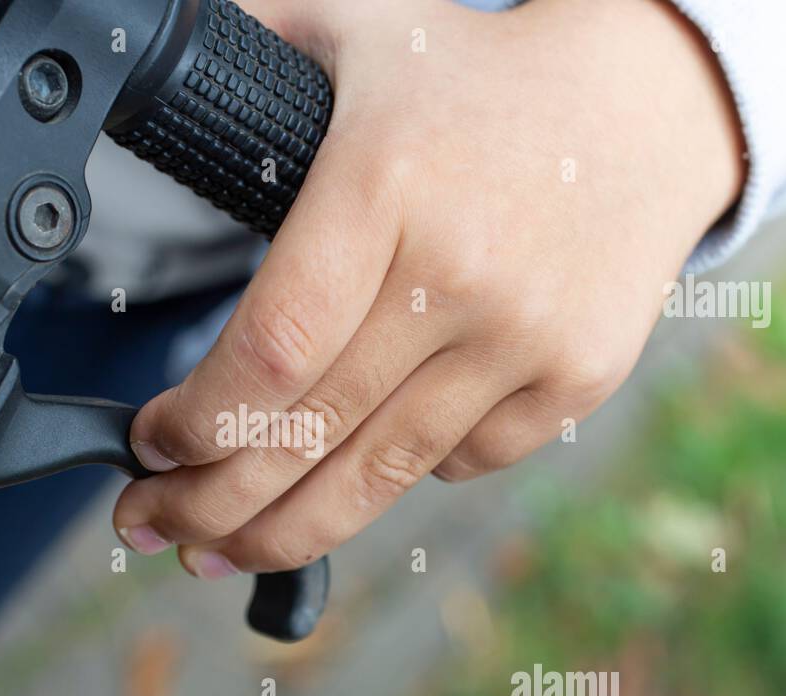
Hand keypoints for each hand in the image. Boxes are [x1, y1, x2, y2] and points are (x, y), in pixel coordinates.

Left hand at [114, 0, 744, 576]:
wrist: (644, 107)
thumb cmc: (474, 82)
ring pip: (378, 478)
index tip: (149, 447)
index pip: (268, 353)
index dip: (193, 426)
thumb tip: (141, 56)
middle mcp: (459, 273)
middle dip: (209, 505)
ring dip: (284, 531)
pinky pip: (456, 465)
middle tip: (150, 525)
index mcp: (383, 184)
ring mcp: (527, 339)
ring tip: (219, 552)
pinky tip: (348, 471)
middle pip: (306, 438)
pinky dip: (394, 475)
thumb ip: (247, 41)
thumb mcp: (356, 33)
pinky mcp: (575, 382)